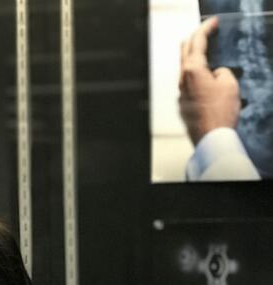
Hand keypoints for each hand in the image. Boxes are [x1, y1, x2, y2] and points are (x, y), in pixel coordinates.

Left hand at [179, 16, 240, 144]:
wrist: (211, 136)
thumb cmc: (220, 111)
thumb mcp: (229, 84)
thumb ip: (221, 72)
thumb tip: (215, 73)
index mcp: (193, 70)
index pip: (197, 42)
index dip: (205, 29)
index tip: (212, 22)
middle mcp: (182, 80)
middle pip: (185, 52)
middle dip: (194, 39)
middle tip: (204, 32)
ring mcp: (180, 93)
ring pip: (184, 68)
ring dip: (193, 57)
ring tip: (202, 52)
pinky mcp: (183, 104)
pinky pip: (187, 83)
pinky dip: (194, 74)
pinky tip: (203, 77)